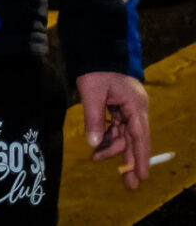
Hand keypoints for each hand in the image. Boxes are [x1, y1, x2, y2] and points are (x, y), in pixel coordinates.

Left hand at [78, 71, 151, 189]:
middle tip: (129, 184)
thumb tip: (94, 144)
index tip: (142, 175)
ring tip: (96, 158)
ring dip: (112, 147)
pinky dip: (108, 135)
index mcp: (135, 105)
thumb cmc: (95, 69)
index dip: (140, 157)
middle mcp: (136, 109)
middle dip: (129, 160)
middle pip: (134, 139)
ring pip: (123, 134)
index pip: (139, 136)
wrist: (95, 49)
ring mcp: (128, 108)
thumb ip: (94, 119)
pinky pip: (116, 126)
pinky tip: (98, 145)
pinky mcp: (119, 106)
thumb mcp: (91, 94)